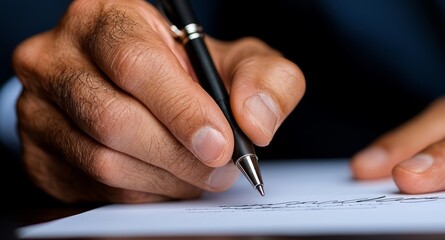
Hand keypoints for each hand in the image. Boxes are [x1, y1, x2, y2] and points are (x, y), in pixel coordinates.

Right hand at [12, 0, 304, 202]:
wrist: (148, 93)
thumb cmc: (191, 73)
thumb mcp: (238, 61)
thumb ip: (266, 79)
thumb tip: (256, 122)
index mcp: (105, 17)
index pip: (136, 64)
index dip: (183, 110)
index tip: (221, 143)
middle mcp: (58, 57)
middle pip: (116, 120)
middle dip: (180, 155)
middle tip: (220, 168)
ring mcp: (40, 108)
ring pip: (104, 161)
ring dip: (166, 178)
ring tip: (199, 174)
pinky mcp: (38, 153)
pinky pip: (93, 188)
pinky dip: (143, 192)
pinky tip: (167, 178)